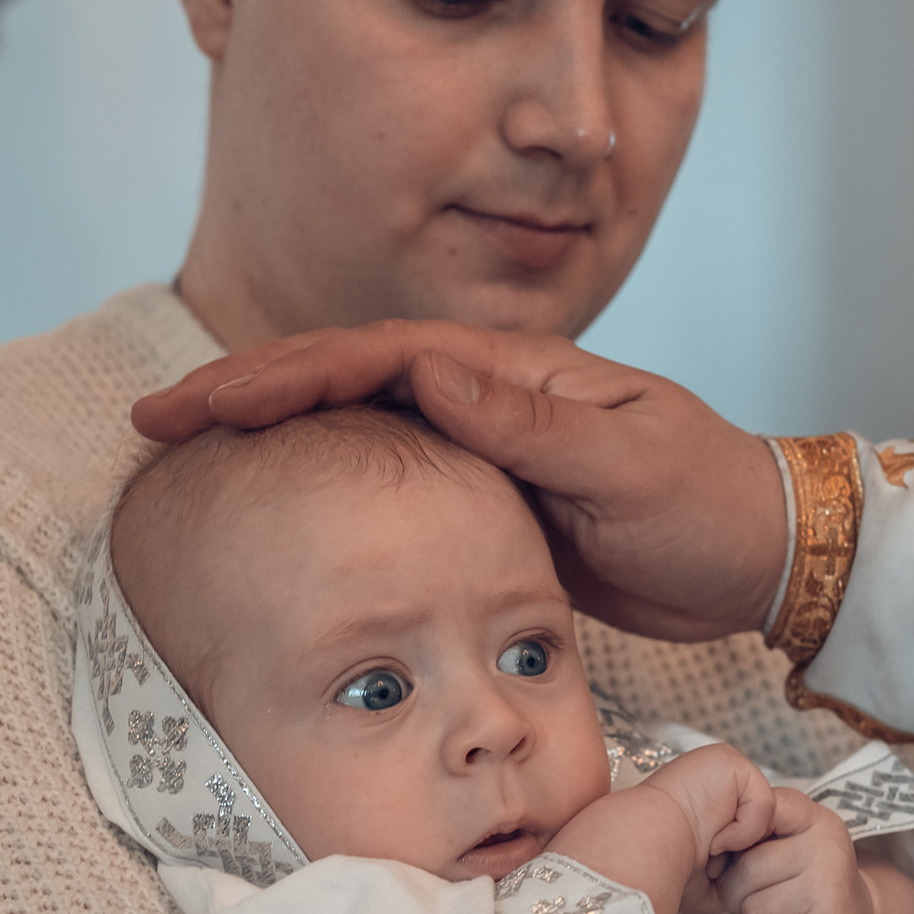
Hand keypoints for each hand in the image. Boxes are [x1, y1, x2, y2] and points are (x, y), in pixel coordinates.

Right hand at [133, 323, 789, 640]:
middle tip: (155, 420)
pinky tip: (275, 507)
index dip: (288, 373)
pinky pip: (388, 486)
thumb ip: (532, 424)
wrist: (758, 558)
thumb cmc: (708, 505)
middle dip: (248, 393)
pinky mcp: (487, 504)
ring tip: (184, 454)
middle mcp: (489, 399)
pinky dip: (324, 486)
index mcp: (516, 374)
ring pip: (356, 431)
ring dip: (273, 436)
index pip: (378, 356)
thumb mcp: (628, 467)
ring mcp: (484, 450)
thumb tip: (431, 370)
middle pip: (346, 381)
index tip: (210, 401)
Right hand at [549, 745, 775, 913]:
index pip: (748, 824)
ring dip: (741, 840)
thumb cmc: (665, 867)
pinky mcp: (730, 761)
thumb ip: (739, 862)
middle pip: (762, 817)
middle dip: (746, 847)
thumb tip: (761, 871)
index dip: (741, 853)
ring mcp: (720, 765)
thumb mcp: (712, 871)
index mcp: (705, 797)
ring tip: (710, 847)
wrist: (646, 852)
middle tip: (713, 859)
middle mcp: (713, 777)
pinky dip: (745, 830)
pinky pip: (765, 801)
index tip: (714, 869)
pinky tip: (715, 836)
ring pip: (765, 811)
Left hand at [717, 795, 913, 913]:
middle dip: (739, 896)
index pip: (762, 811)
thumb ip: (757, 826)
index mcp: (815, 820)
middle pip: (744, 873)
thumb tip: (715, 841)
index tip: (732, 854)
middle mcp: (826, 849)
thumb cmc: (808, 883)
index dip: (734, 837)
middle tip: (763, 900)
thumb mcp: (793, 841)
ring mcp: (830, 890)